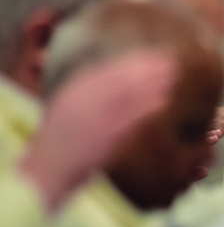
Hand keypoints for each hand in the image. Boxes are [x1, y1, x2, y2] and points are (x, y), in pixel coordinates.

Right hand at [20, 50, 176, 212]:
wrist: (48, 172)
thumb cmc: (58, 143)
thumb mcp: (67, 109)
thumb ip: (90, 95)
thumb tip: (119, 83)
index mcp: (72, 91)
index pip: (107, 71)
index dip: (132, 62)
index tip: (152, 55)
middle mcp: (83, 99)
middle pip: (121, 79)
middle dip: (147, 68)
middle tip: (170, 61)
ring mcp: (95, 116)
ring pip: (128, 95)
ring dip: (152, 84)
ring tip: (172, 77)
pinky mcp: (106, 135)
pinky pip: (130, 117)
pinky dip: (147, 106)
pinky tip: (163, 100)